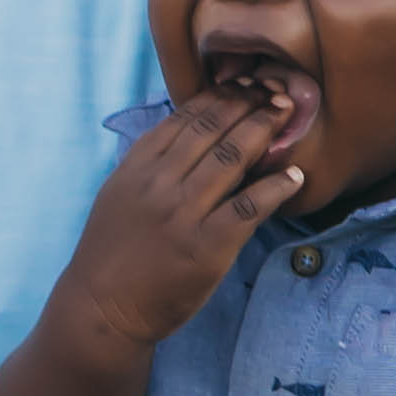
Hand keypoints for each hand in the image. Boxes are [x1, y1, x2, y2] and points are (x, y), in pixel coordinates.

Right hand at [53, 87, 312, 355]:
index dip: (219, 96)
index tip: (243, 84)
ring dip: (264, 131)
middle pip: (212, 130)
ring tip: (286, 115)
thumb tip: (189, 133)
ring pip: (232, 159)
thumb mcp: (118, 195)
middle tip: (276, 90)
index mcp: (136, 168)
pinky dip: (275, 187)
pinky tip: (293, 176)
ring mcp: (183, 215)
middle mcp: (158, 184)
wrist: (101, 310)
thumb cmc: (111, 255)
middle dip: (248, 104)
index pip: (184, 118)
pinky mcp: (207, 247)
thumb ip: (149, 164)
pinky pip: (249, 207)